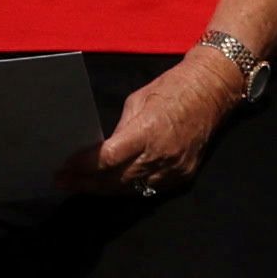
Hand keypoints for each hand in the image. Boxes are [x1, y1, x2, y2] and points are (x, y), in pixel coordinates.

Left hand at [80, 46, 249, 196]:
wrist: (212, 90)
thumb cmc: (172, 88)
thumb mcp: (137, 101)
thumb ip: (120, 130)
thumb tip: (102, 149)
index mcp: (146, 132)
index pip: (107, 158)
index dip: (83, 166)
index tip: (64, 168)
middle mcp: (160, 156)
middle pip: (115, 180)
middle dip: (86, 183)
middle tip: (63, 181)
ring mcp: (173, 170)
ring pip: (130, 190)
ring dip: (105, 188)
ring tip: (82, 185)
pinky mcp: (183, 176)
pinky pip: (149, 189)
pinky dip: (129, 187)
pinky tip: (112, 183)